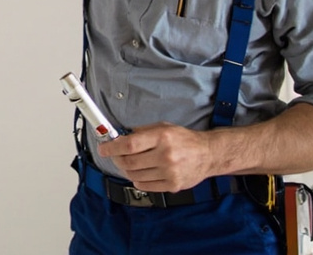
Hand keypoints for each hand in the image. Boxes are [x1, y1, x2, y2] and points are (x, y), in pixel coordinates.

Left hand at [96, 122, 216, 192]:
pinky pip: (144, 186)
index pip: (129, 145)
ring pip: (134, 175)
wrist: (208, 154)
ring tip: (129, 163)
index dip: (112, 147)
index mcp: (162, 137)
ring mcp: (169, 173)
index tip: (104, 148)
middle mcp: (165, 155)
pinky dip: (137, 179)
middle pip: (129, 162)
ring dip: (126, 169)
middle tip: (114, 156)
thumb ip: (142, 131)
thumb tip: (120, 137)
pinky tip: (141, 172)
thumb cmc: (185, 140)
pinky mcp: (172, 185)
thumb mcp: (163, 127)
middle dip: (116, 159)